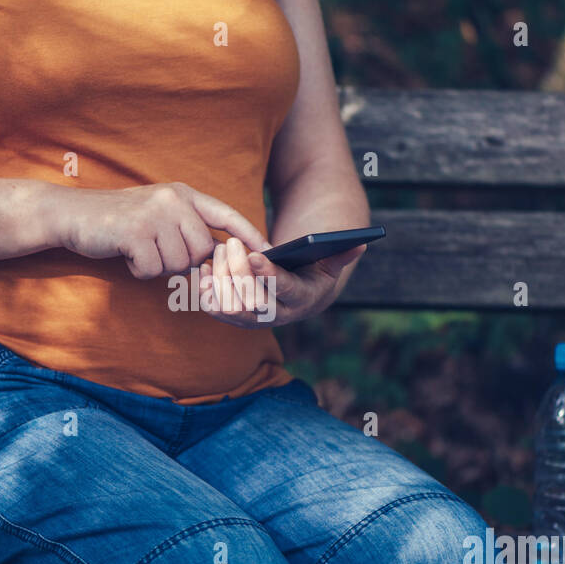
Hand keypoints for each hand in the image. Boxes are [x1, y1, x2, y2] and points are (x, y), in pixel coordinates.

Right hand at [55, 182, 269, 278]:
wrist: (72, 215)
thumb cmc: (119, 223)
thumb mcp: (158, 215)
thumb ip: (187, 229)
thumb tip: (219, 257)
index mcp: (182, 194)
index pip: (226, 214)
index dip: (250, 234)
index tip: (272, 252)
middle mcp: (172, 200)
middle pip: (202, 251)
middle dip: (182, 262)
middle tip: (155, 251)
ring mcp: (154, 214)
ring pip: (178, 264)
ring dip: (158, 266)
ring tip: (138, 248)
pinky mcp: (135, 232)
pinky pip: (153, 270)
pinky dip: (139, 270)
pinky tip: (126, 253)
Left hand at [199, 237, 366, 327]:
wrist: (295, 297)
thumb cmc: (312, 272)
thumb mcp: (328, 263)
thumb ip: (341, 254)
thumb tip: (361, 243)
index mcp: (300, 301)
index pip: (283, 290)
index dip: (268, 274)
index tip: (253, 254)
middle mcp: (277, 316)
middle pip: (253, 299)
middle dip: (239, 271)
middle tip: (230, 243)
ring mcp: (253, 320)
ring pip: (231, 305)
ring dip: (220, 279)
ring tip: (215, 252)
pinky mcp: (234, 318)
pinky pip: (215, 309)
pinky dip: (206, 291)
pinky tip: (203, 270)